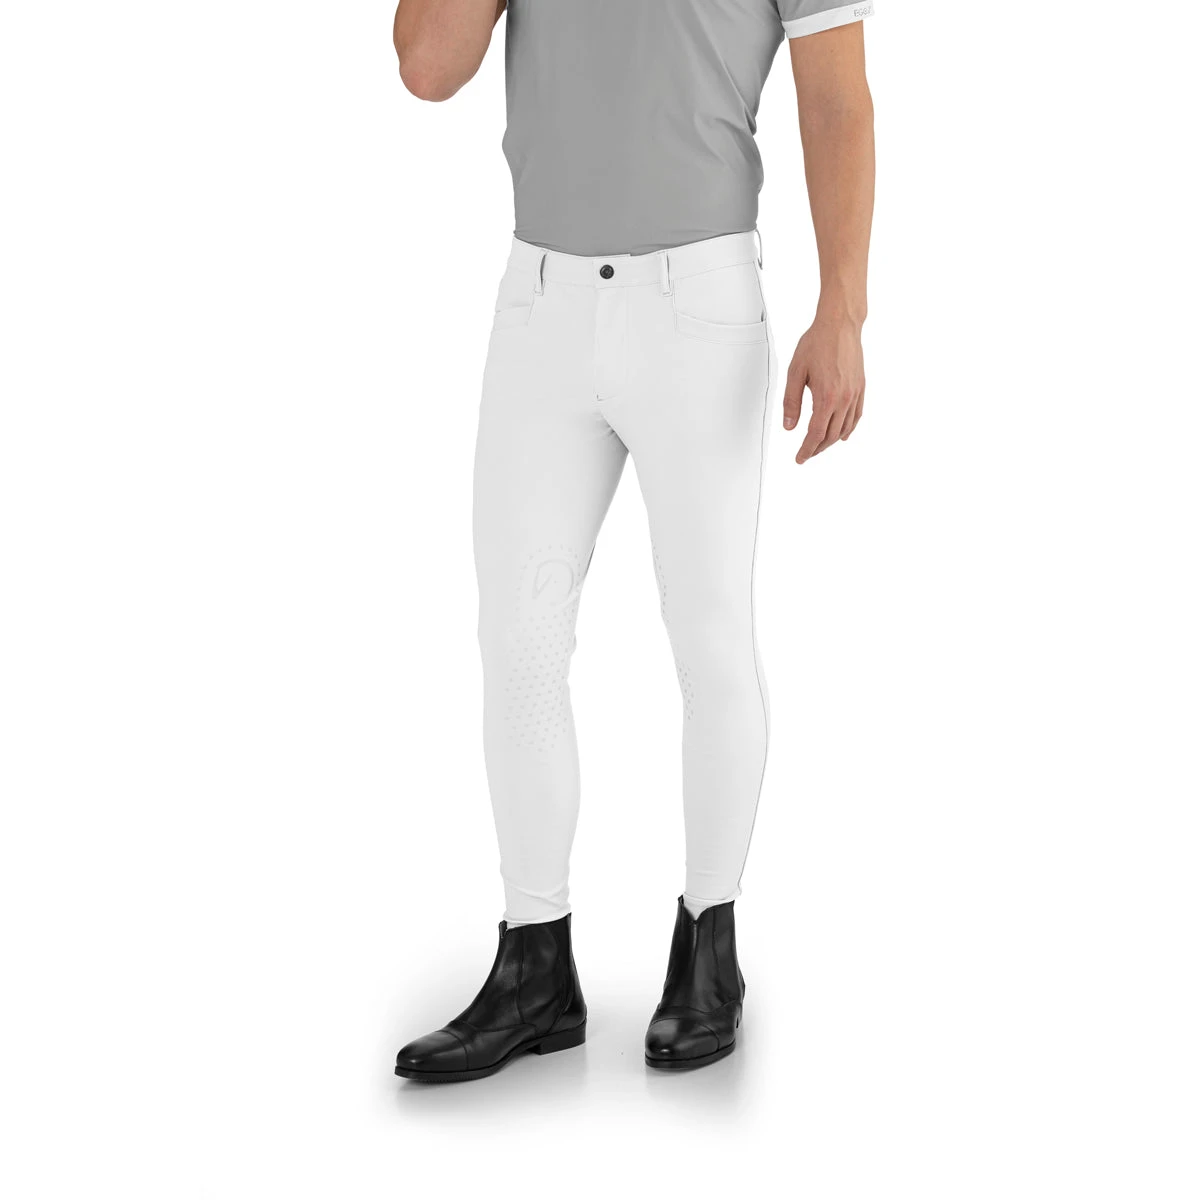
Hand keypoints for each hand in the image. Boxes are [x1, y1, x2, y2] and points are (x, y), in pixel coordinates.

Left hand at [783, 317, 865, 464]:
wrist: (840, 325)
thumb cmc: (817, 343)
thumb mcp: (795, 372)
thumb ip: (791, 402)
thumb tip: (789, 426)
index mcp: (826, 397)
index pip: (815, 434)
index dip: (806, 450)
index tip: (800, 458)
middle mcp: (844, 399)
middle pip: (831, 435)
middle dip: (817, 449)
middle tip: (806, 454)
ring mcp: (855, 394)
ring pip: (844, 428)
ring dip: (831, 441)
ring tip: (819, 446)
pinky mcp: (861, 388)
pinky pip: (857, 416)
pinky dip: (848, 429)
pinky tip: (842, 434)